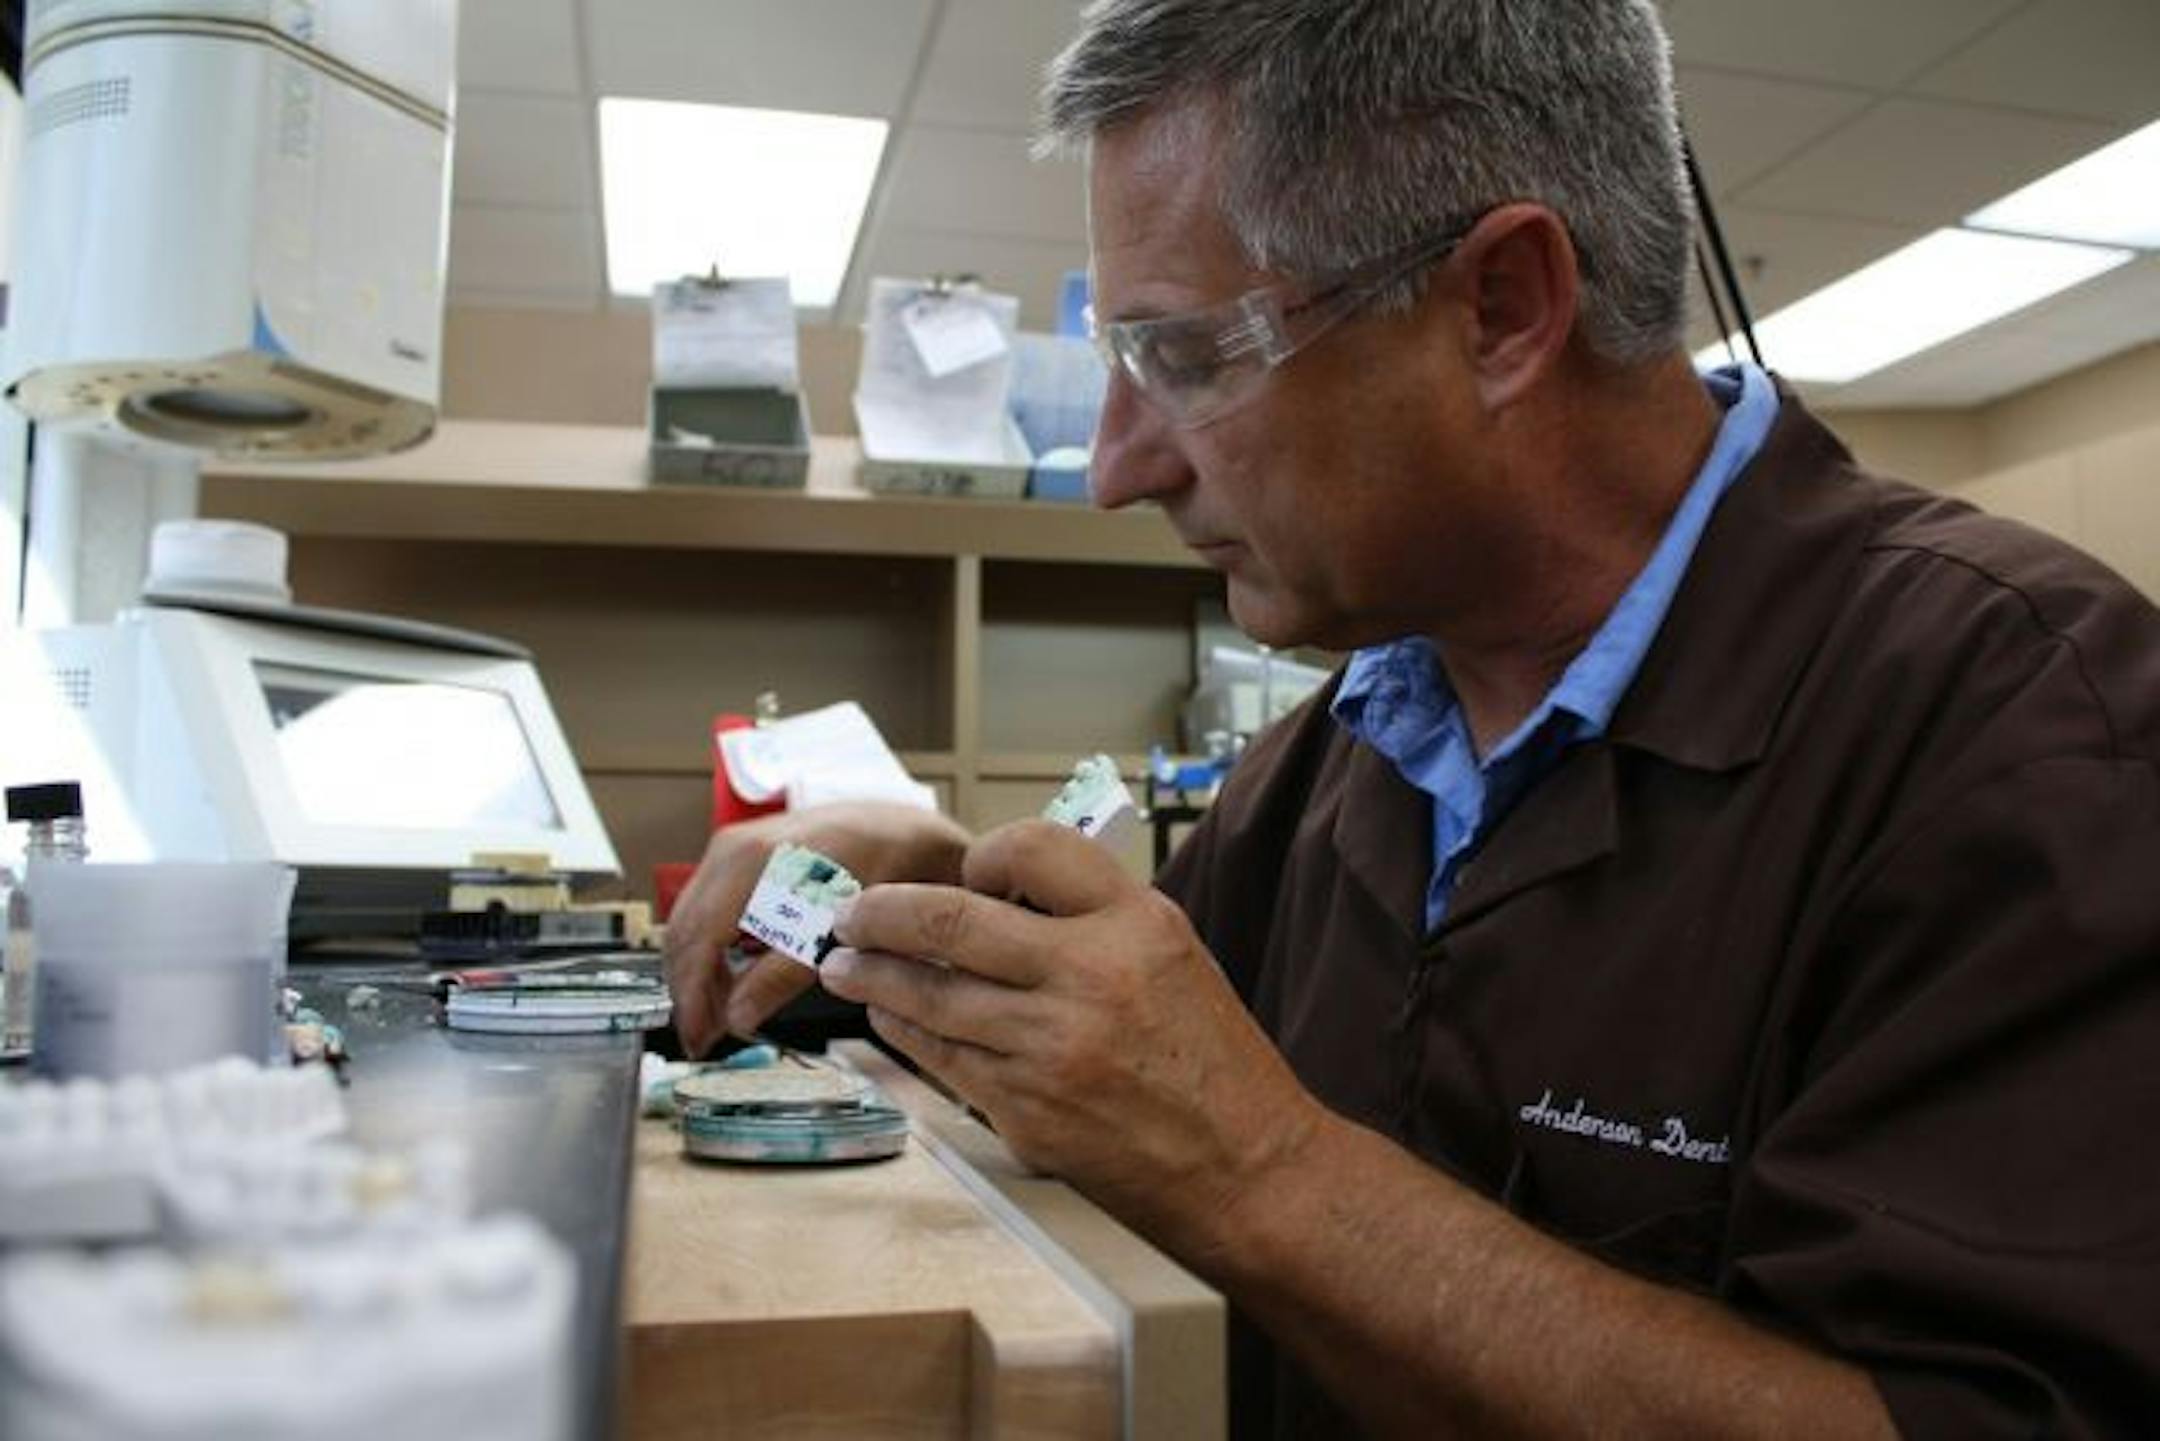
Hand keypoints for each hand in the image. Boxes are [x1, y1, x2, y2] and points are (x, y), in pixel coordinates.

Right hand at [663, 802, 970, 1056]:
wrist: (895, 829)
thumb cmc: (878, 868)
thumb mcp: (834, 933)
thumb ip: (782, 975)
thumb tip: (738, 1015)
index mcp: (753, 866)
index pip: (696, 943)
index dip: (691, 997)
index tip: (696, 1037)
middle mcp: (733, 850)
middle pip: (683, 933)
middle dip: (689, 989)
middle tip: (705, 1034)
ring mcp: (732, 847)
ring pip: (688, 921)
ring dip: (698, 970)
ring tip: (719, 1012)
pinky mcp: (737, 853)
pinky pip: (704, 906)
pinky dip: (709, 945)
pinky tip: (730, 975)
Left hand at [822, 819, 1324, 1257]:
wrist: (1246, 1166)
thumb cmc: (1211, 1061)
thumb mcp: (1173, 954)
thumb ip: (1093, 918)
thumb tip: (999, 897)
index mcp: (1134, 924)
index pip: (1030, 848)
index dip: (981, 854)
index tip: (960, 870)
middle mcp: (1088, 977)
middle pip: (949, 920)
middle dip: (880, 913)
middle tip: (851, 912)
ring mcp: (1049, 1048)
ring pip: (929, 995)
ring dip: (872, 975)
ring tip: (844, 963)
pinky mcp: (1025, 1112)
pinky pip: (941, 1058)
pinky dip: (903, 1031)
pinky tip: (887, 1016)